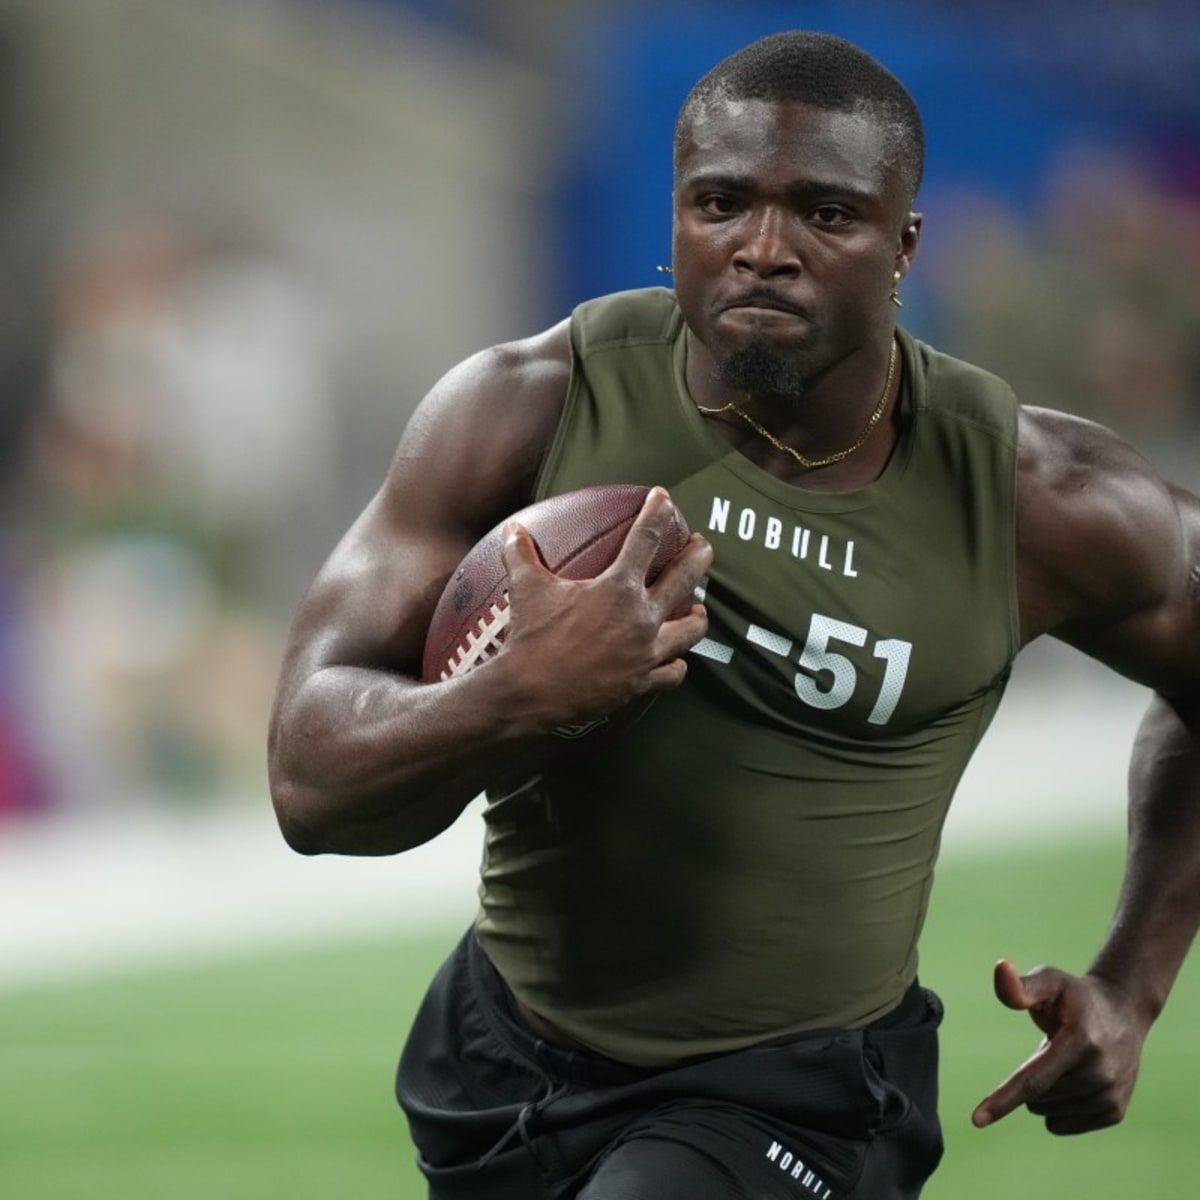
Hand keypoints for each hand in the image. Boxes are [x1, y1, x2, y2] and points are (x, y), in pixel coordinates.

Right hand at [498, 487, 712, 730]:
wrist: (530, 692)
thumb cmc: (530, 637)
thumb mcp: (525, 588)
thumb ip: (521, 554)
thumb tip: (513, 530)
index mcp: (617, 588)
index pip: (646, 538)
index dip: (658, 512)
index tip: (664, 498)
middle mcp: (641, 618)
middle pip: (686, 578)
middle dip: (699, 556)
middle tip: (702, 546)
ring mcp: (645, 652)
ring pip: (690, 631)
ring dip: (696, 617)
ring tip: (696, 609)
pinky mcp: (641, 682)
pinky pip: (672, 673)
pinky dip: (676, 665)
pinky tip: (675, 660)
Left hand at [971, 959, 1148, 1135]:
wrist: (1124, 1011)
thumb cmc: (1075, 996)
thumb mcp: (1049, 980)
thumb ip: (1021, 985)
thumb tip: (1000, 968)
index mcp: (1079, 1041)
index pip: (1034, 1079)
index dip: (1003, 1100)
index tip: (976, 1120)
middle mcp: (1100, 1073)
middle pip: (1036, 1097)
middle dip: (1030, 1078)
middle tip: (1052, 1047)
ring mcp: (1111, 1095)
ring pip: (1047, 1112)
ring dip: (1045, 1090)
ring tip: (1067, 1060)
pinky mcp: (1115, 1112)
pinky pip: (1062, 1124)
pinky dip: (1057, 1106)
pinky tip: (1073, 1080)